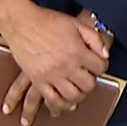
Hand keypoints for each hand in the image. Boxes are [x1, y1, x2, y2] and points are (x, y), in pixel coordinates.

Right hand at [0, 0, 108, 125]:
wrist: (21, 22)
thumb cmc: (48, 21)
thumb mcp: (76, 24)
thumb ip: (94, 39)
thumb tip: (105, 55)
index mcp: (77, 51)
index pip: (100, 68)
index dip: (102, 66)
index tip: (98, 65)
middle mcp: (66, 65)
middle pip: (88, 85)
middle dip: (91, 82)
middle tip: (87, 77)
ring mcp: (51, 75)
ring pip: (73, 96)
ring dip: (79, 95)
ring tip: (78, 90)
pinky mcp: (37, 80)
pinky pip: (52, 99)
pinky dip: (61, 104)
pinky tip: (65, 103)